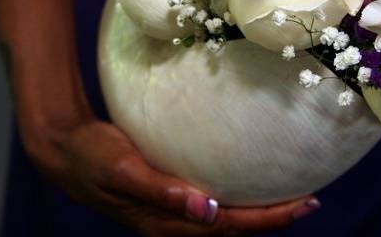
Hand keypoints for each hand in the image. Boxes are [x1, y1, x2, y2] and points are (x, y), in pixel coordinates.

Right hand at [25, 119, 319, 235]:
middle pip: (235, 228)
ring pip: (227, 220)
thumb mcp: (124, 171)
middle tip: (311, 201)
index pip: (230, 227)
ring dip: (259, 211)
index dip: (268, 219)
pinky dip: (239, 198)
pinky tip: (251, 181)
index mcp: (169, 222)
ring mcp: (176, 211)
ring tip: (291, 195)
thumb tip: (208, 211)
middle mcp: (177, 222)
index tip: (303, 205)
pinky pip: (214, 204)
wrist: (70, 152)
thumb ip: (163, 191)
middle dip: (273, 218)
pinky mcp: (173, 197)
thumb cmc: (96, 159)